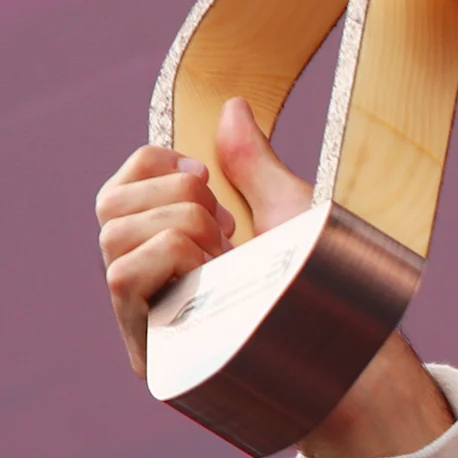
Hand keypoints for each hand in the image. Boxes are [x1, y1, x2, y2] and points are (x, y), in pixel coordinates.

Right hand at [95, 95, 301, 373]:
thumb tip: (231, 107)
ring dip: (183, 227)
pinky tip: (213, 280)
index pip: (118, 189)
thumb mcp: (287, 209)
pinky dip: (174, 257)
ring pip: (114, 234)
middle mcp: (145, 282)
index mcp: (166, 248)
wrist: (349, 345)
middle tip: (228, 229)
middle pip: (108, 204)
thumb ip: (252, 163)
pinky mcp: (147, 350)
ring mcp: (143, 318)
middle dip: (178, 195)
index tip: (211, 179)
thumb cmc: (323, 284)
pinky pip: (123, 275)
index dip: (156, 165)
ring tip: (225, 259)